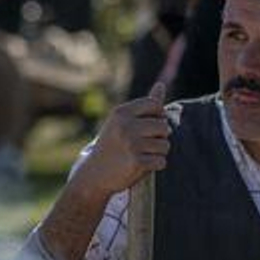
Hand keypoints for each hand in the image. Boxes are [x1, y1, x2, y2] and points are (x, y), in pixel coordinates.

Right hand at [72, 83, 170, 198]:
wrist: (94, 174)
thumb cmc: (113, 145)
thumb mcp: (123, 122)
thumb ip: (145, 106)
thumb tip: (161, 84)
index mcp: (122, 112)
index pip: (155, 105)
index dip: (157, 117)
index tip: (147, 127)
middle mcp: (126, 125)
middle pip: (163, 126)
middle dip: (160, 137)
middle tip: (145, 144)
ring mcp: (131, 144)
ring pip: (165, 145)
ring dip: (158, 152)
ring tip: (142, 155)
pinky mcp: (136, 162)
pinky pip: (161, 161)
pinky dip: (155, 165)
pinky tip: (141, 165)